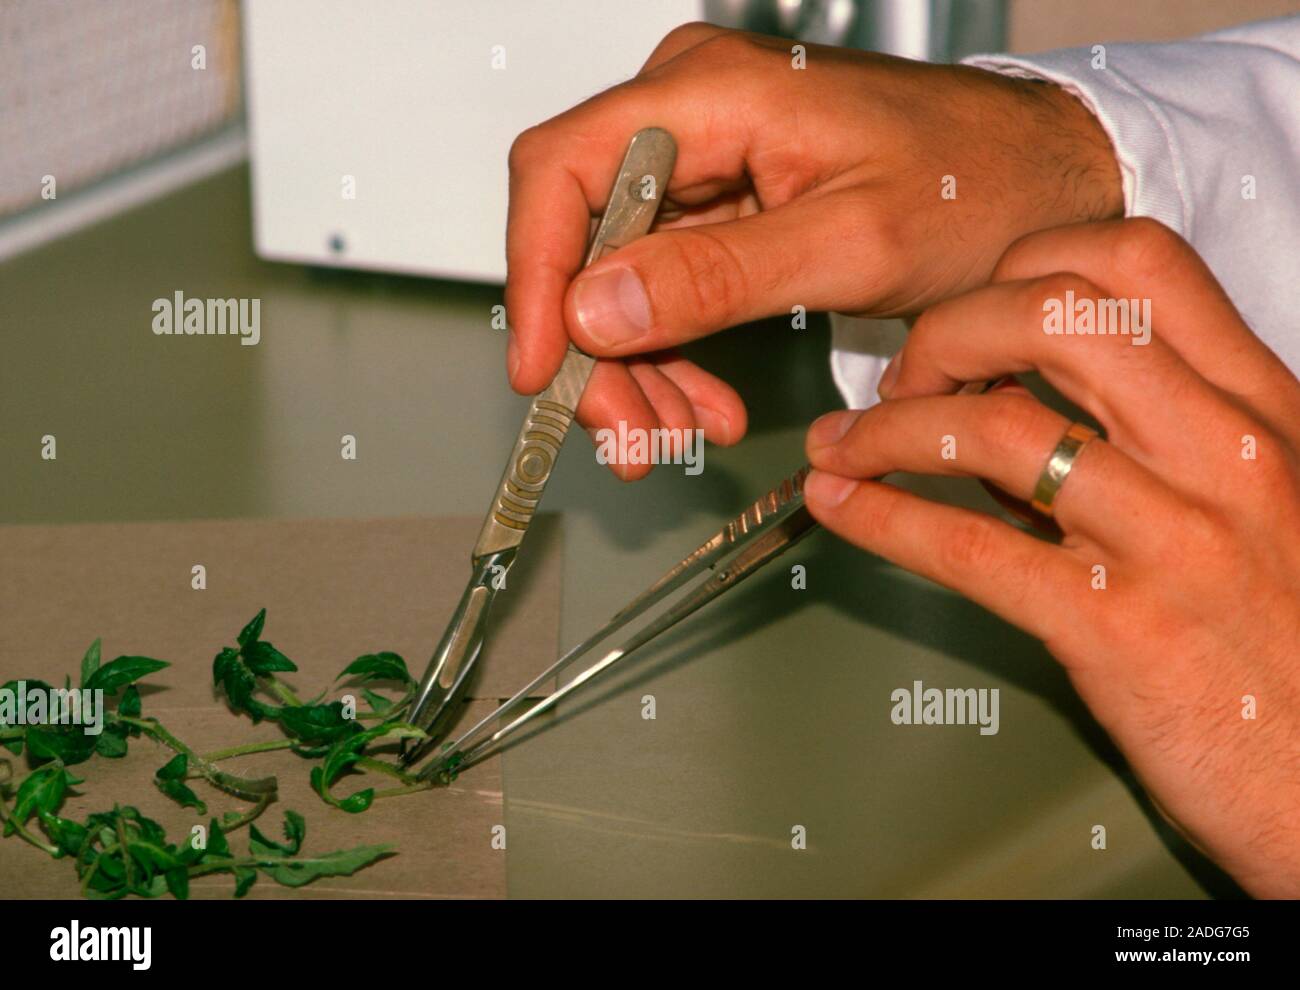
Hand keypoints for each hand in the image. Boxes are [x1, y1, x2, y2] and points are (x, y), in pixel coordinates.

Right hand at [506, 23, 1121, 476]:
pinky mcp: (723, 200)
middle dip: (596, 350)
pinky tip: (703, 405)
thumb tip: (593, 307)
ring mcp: (704, 157)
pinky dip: (672, 353)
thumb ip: (718, 275)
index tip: (544, 370)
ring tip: (677, 435)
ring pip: (615, 272)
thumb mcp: (850, 242)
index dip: (533, 277)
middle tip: (631, 437)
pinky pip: (663, 283)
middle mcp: (691, 113)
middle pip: (581, 236)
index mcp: (712, 93)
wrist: (1043, 178)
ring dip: (634, 365)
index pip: (562, 171)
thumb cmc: (976, 182)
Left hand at [803, 218, 1299, 895]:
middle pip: (1054, 314)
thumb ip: (1138, 438)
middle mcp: (1224, 452)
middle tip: (902, 379)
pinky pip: (971, 547)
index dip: (1025, 264)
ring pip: (997, 430)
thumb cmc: (1282, 637)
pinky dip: (883, 517)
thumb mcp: (1244, 502)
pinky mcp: (1119, 626)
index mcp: (1256, 406)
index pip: (1135, 261)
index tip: (969, 314)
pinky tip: (842, 507)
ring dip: (887, 430)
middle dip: (944, 332)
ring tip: (839, 446)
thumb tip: (997, 401)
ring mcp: (1174, 538)